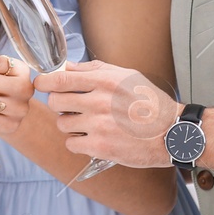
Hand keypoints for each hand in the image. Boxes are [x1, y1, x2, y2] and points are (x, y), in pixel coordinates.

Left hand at [41, 60, 181, 167]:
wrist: (171, 133)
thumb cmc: (149, 103)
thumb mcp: (126, 75)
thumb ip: (94, 69)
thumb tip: (67, 67)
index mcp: (104, 80)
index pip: (59, 78)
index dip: (44, 82)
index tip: (41, 84)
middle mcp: (99, 101)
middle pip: (55, 101)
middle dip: (60, 104)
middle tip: (72, 107)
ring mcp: (98, 125)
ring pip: (62, 123)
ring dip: (70, 124)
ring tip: (88, 124)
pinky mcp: (100, 147)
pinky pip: (71, 144)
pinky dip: (78, 143)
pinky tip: (93, 138)